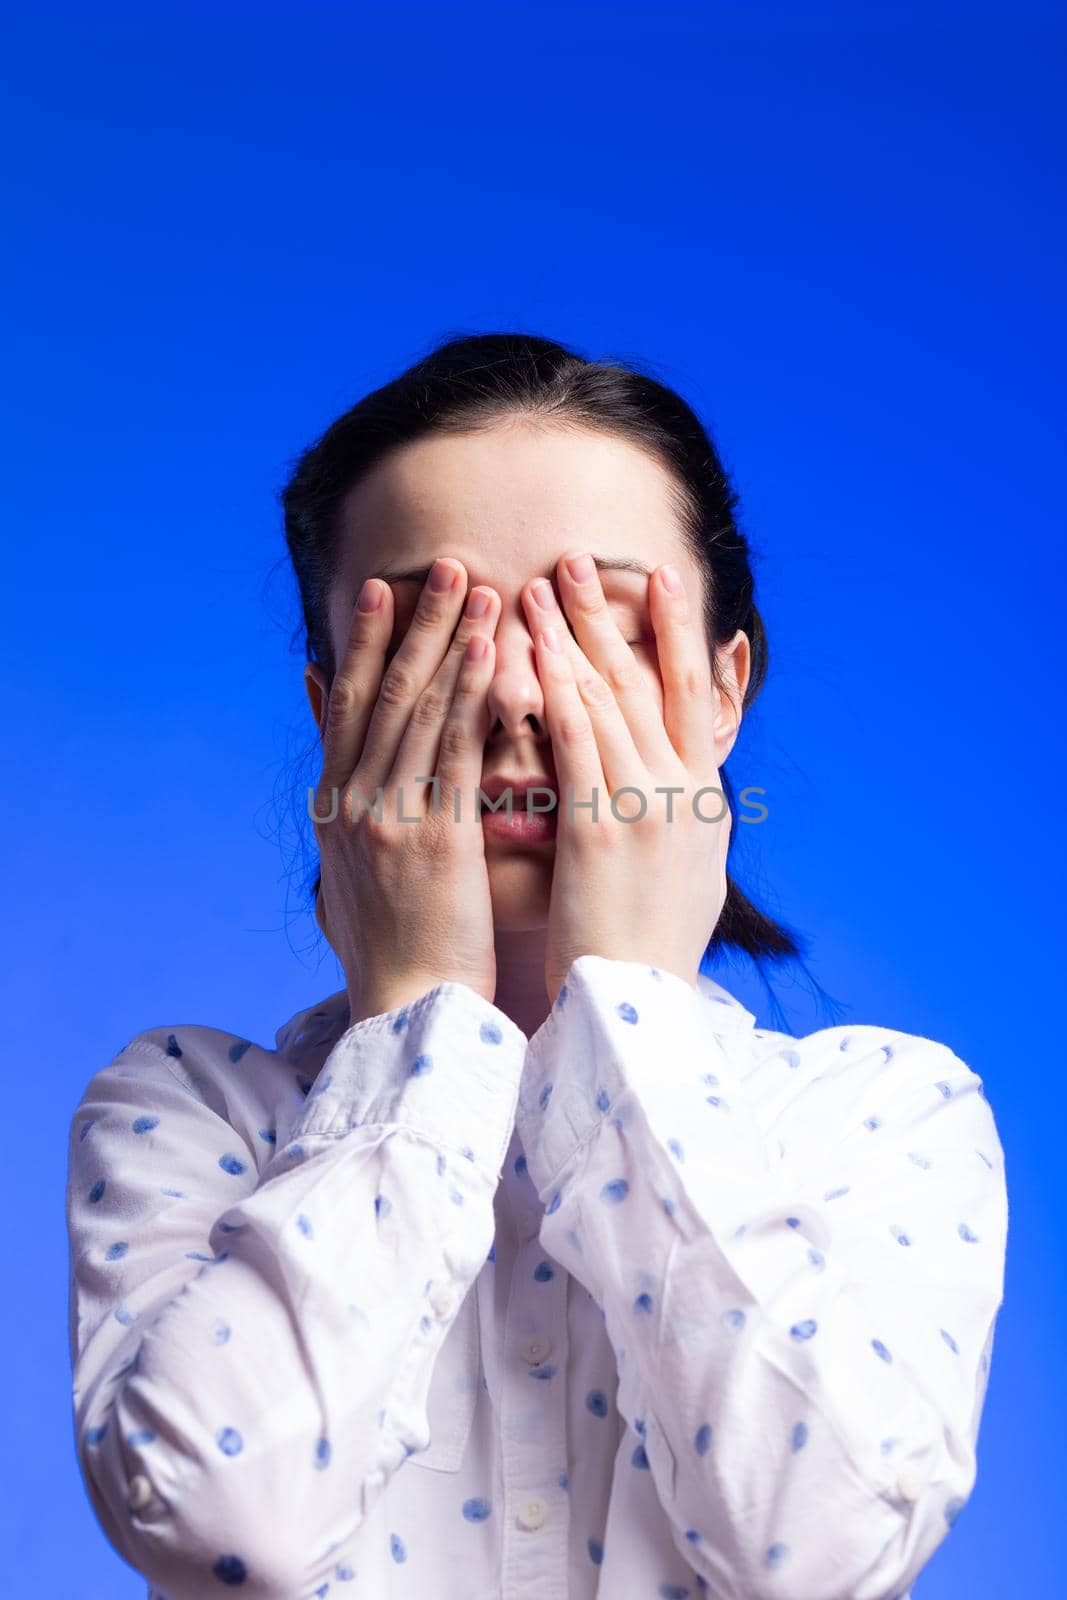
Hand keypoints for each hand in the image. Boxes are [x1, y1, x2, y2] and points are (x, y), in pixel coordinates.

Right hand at [312, 558, 501, 1020]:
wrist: (406, 1013)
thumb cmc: (394, 944)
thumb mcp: (349, 866)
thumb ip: (344, 796)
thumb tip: (328, 742)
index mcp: (335, 806)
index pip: (347, 704)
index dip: (365, 642)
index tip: (385, 588)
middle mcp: (353, 802)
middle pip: (382, 691)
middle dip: (417, 623)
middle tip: (448, 564)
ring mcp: (390, 818)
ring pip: (419, 710)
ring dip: (451, 641)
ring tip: (480, 587)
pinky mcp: (435, 840)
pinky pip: (455, 753)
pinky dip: (472, 696)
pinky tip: (494, 652)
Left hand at [521, 552, 730, 1003]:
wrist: (640, 1012)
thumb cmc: (649, 953)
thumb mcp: (688, 878)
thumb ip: (683, 823)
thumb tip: (685, 792)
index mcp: (705, 803)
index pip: (694, 698)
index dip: (678, 634)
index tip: (663, 581)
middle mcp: (687, 793)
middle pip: (649, 683)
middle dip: (612, 617)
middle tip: (581, 560)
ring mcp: (650, 806)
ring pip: (610, 700)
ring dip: (573, 636)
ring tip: (542, 586)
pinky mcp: (604, 827)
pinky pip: (577, 741)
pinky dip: (556, 689)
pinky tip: (532, 650)